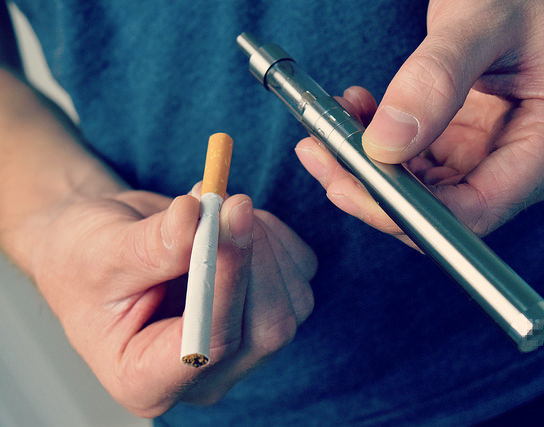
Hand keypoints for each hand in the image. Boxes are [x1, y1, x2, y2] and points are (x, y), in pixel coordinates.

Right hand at [27, 186, 315, 416]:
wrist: (102, 248)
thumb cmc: (86, 260)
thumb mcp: (100, 249)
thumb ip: (150, 243)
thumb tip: (196, 218)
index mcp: (148, 377)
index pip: (211, 345)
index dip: (228, 279)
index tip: (231, 216)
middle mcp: (205, 372)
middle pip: (267, 328)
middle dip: (255, 255)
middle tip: (228, 200)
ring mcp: (241, 345)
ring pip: (292, 299)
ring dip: (266, 241)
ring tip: (220, 206)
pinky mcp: (263, 311)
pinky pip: (300, 274)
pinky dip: (279, 238)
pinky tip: (238, 221)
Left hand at [296, 0, 543, 240]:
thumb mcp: (479, 20)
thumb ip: (435, 79)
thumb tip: (386, 147)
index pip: (481, 208)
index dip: (410, 212)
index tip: (351, 184)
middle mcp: (535, 162)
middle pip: (446, 211)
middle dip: (377, 190)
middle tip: (322, 152)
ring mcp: (500, 159)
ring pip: (424, 196)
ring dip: (372, 170)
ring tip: (334, 122)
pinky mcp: (471, 150)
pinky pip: (417, 170)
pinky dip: (381, 150)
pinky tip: (360, 114)